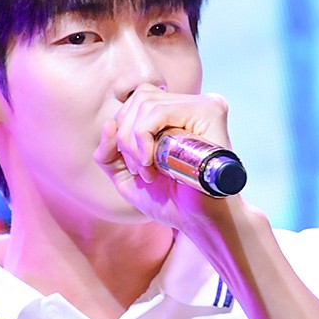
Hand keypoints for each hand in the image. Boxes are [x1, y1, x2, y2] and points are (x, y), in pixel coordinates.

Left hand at [93, 85, 239, 229]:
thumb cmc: (168, 199)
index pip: (134, 102)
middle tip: (141, 172)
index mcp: (173, 114)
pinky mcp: (209, 111)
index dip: (122, 132)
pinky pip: (159, 111)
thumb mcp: (126, 175)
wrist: (197, 220)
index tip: (135, 167)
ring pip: (145, 103)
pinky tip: (153, 163)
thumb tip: (109, 123)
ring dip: (135, 143)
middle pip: (138, 98)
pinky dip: (144, 138)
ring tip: (149, 172)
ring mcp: (202, 105)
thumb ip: (109, 151)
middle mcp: (189, 104)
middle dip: (126, 138)